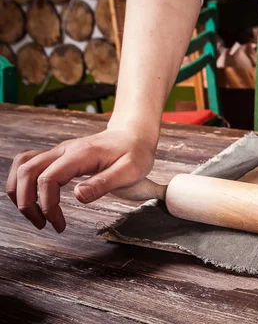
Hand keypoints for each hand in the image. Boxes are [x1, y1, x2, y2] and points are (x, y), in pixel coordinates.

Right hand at [5, 128, 155, 232]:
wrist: (134, 135)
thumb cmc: (135, 153)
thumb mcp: (130, 171)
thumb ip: (104, 183)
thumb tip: (78, 196)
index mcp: (81, 154)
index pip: (49, 178)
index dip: (48, 205)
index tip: (59, 224)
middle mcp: (64, 150)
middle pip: (27, 171)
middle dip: (26, 202)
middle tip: (42, 224)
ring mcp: (59, 151)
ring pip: (23, 165)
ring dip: (20, 191)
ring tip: (35, 215)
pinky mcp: (58, 156)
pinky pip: (29, 164)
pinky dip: (24, 182)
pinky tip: (35, 199)